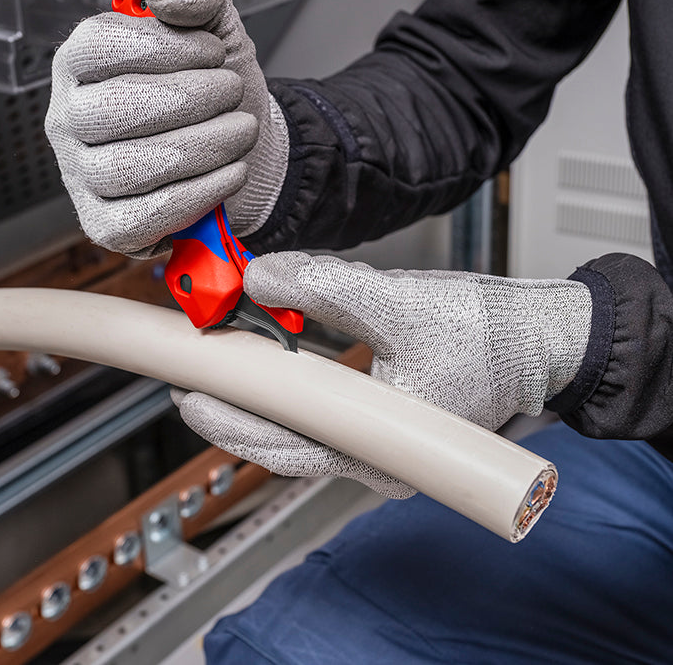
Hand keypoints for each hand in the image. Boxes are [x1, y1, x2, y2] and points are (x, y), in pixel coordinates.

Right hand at [45, 0, 288, 257]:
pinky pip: (141, 218)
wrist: (244, 147)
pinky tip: (229, 173)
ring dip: (201, 147)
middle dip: (190, 99)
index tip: (211, 51)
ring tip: (241, 131)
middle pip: (112, 110)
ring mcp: (82, 175)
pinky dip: (196, 194)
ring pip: (128, 168)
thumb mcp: (214, 26)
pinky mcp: (105, 223)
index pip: (99, 48)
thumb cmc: (216, 88)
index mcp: (82, 63)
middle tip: (232, 92)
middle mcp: (70, 119)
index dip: (164, 48)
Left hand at [175, 251, 591, 497]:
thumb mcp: (397, 302)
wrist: (542, 338)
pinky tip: (267, 362)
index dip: (234, 423)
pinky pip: (322, 412)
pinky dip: (290, 388)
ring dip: (259, 401)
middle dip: (234, 414)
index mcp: (384, 450)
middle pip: (286, 445)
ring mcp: (379, 441)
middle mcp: (377, 457)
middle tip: (190, 384)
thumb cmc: (489, 335)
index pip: (290, 447)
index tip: (191, 395)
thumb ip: (324, 287)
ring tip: (218, 370)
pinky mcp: (382, 418)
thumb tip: (259, 275)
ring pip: (302, 430)